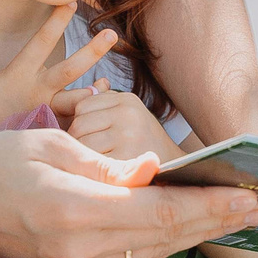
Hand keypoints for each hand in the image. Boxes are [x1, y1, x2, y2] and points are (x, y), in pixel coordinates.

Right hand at [0, 1, 115, 139]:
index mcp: (19, 75)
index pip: (42, 42)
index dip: (56, 21)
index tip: (72, 3)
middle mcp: (37, 93)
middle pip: (70, 68)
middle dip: (92, 50)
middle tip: (112, 34)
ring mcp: (46, 114)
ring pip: (78, 101)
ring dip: (95, 91)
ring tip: (108, 83)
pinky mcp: (50, 133)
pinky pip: (74, 123)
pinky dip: (86, 114)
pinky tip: (97, 107)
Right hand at [0, 128, 257, 257]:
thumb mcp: (49, 145)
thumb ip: (106, 165)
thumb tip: (154, 173)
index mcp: (76, 212)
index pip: (161, 212)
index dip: (210, 205)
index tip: (249, 196)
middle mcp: (78, 252)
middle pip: (164, 240)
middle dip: (215, 222)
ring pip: (150, 255)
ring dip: (193, 236)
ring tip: (231, 217)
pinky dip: (160, 245)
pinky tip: (182, 230)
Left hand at [60, 86, 183, 162]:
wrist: (178, 170)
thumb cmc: (146, 143)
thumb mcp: (131, 115)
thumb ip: (109, 100)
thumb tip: (95, 83)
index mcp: (128, 100)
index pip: (82, 105)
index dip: (81, 123)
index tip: (93, 136)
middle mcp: (128, 114)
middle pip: (79, 125)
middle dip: (79, 141)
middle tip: (92, 153)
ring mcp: (128, 136)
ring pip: (82, 144)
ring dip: (84, 157)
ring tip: (98, 163)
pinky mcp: (126, 159)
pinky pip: (92, 162)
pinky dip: (93, 171)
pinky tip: (103, 174)